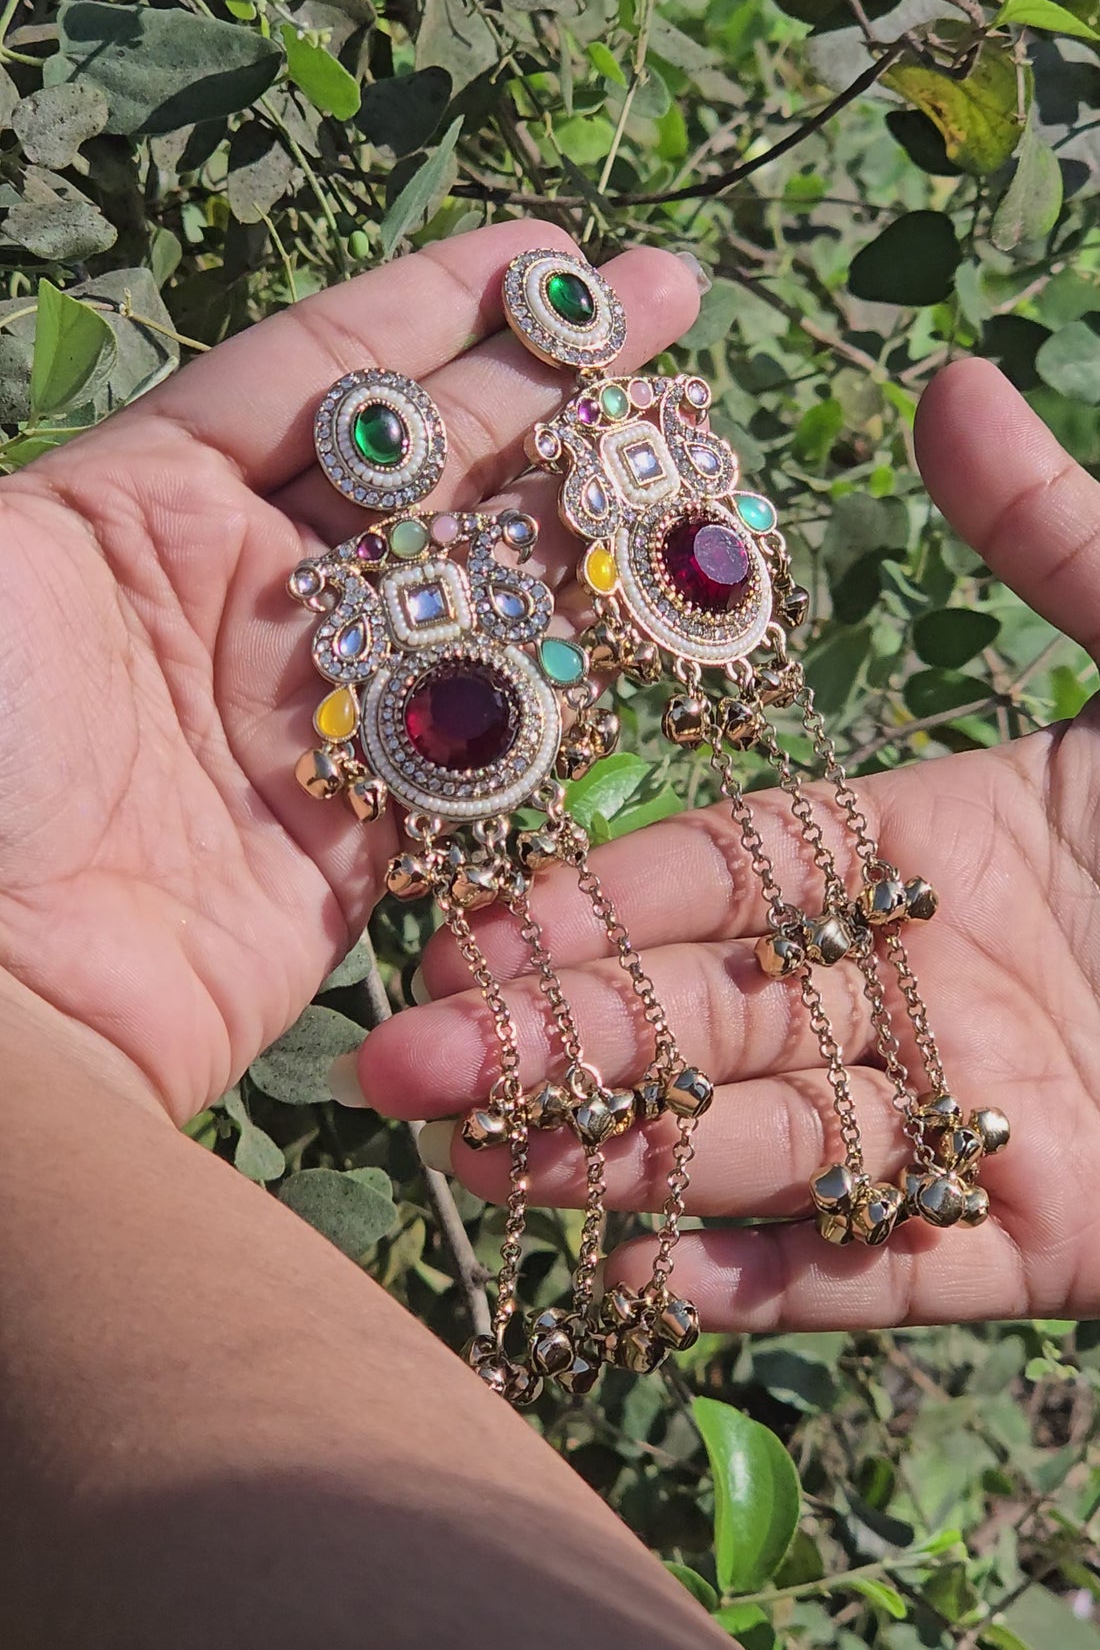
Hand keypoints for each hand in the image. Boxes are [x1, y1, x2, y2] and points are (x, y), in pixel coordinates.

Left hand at [0, 222, 697, 1119]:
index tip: (549, 253)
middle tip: (667, 302)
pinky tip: (646, 610)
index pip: (319, 372)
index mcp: (145, 504)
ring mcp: (312, 715)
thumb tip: (267, 391)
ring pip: (474, 589)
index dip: (435, 303)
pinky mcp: (362, 833)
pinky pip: (482, 739)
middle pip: (423, 463)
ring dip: (578, 515)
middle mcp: (243, 595)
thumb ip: (144, 461)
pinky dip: (563, 679)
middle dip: (544, 381)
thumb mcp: (10, 559)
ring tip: (688, 442)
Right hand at [359, 360, 1099, 1331]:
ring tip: (472, 1159)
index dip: (600, 893)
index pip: (733, 866)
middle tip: (398, 1064)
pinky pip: (884, 1262)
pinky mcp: (1053, 1238)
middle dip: (557, 1036)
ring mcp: (990, 1116)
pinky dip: (763, 1271)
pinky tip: (630, 1268)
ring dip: (617, 1150)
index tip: (472, 919)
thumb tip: (945, 379)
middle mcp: (939, 981)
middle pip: (713, 1009)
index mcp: (948, 835)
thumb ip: (1058, 539)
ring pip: (769, 1136)